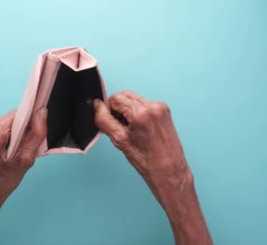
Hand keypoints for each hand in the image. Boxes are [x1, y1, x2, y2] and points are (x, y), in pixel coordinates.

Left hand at [0, 108, 47, 244]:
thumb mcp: (25, 161)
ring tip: (8, 151)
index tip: (32, 131)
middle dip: (18, 129)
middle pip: (8, 118)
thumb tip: (41, 113)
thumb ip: (36, 134)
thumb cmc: (0, 183)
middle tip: (18, 148)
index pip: (17, 115)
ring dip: (8, 132)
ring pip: (1, 122)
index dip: (28, 122)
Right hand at [94, 92, 211, 244]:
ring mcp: (161, 108)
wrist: (169, 171)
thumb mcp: (120, 141)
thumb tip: (97, 106)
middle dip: (118, 109)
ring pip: (134, 100)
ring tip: (131, 130)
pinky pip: (144, 105)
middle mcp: (153, 106)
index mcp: (141, 113)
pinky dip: (138, 113)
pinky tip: (140, 129)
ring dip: (128, 111)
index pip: (116, 98)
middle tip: (120, 126)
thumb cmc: (148, 161)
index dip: (109, 109)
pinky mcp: (165, 111)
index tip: (110, 121)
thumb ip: (104, 120)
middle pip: (125, 95)